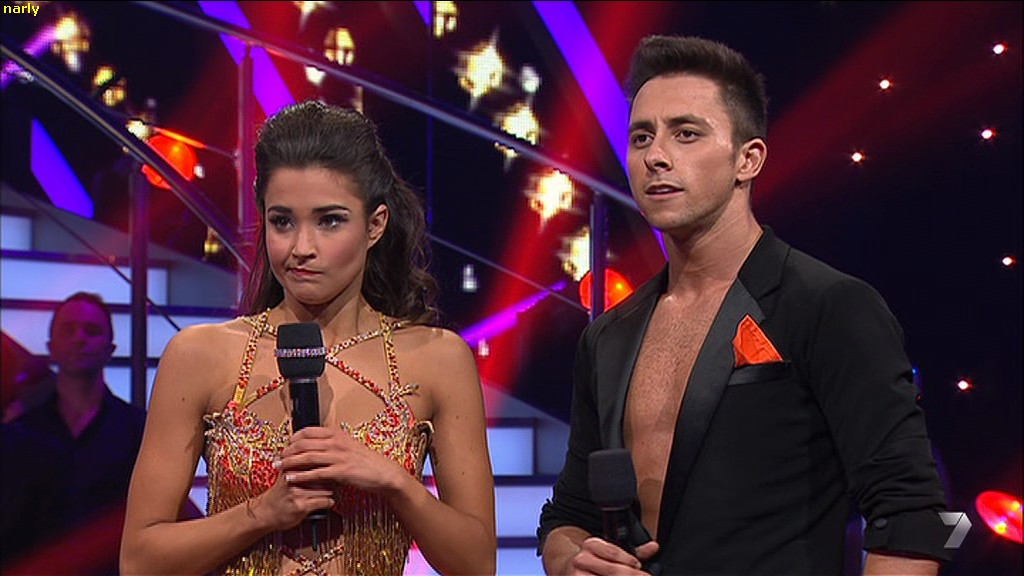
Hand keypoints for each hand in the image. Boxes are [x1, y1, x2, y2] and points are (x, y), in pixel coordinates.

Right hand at [249, 464, 333, 531]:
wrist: (265, 512)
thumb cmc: (280, 492)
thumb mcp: (287, 473)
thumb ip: (301, 463)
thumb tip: (321, 453)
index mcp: (290, 466)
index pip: (316, 459)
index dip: (326, 464)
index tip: (331, 467)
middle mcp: (293, 477)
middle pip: (324, 473)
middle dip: (331, 478)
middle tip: (334, 481)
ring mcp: (297, 492)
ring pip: (327, 488)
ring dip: (330, 492)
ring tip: (328, 493)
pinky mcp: (301, 506)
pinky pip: (325, 501)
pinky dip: (328, 503)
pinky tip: (325, 503)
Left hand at [278, 426, 408, 495]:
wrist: (383, 472)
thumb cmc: (366, 461)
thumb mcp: (349, 446)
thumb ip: (333, 444)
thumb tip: (317, 446)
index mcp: (337, 434)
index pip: (308, 431)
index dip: (293, 438)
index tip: (286, 446)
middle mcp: (336, 442)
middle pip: (303, 444)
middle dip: (287, 451)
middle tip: (276, 458)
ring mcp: (338, 456)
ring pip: (307, 457)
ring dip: (290, 463)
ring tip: (278, 467)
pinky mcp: (341, 471)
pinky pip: (315, 473)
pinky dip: (301, 476)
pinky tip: (291, 479)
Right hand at [569, 537, 659, 574]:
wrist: (569, 569)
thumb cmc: (595, 562)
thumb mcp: (612, 553)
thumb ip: (634, 552)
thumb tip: (654, 546)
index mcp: (591, 544)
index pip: (613, 552)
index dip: (629, 561)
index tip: (639, 566)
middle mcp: (582, 559)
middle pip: (613, 570)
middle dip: (632, 575)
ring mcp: (577, 574)